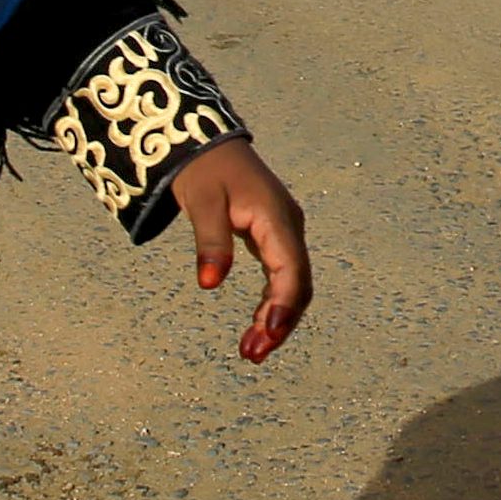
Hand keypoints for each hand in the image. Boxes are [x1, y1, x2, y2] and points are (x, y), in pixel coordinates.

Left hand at [168, 139, 311, 363]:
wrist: (209, 145)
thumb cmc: (205, 171)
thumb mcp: (202, 203)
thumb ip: (210, 242)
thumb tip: (209, 284)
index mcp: (275, 217)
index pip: (290, 268)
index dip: (283, 304)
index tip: (269, 333)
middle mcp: (288, 228)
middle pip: (297, 284)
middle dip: (280, 322)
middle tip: (253, 353)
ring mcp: (284, 234)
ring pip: (292, 284)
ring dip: (276, 319)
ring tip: (252, 350)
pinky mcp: (274, 239)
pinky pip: (282, 278)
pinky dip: (272, 305)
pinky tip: (258, 326)